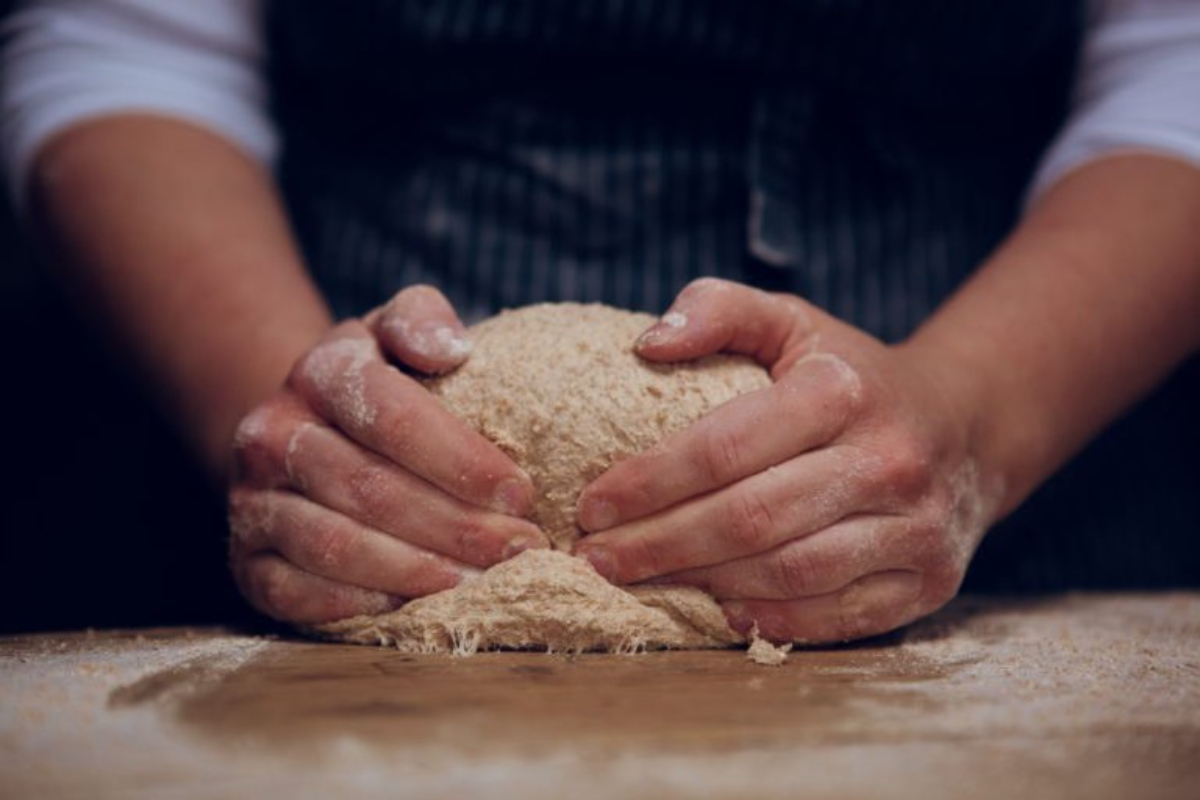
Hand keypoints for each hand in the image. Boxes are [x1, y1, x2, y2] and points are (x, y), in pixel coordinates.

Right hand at [228, 285, 546, 623]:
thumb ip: (422, 320)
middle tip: (520, 550)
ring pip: (334, 545)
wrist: (301, 433)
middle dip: (454, 525)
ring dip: (416, 572)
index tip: (521, 491)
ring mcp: (252, 502)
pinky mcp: (247, 562)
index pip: (390, 415)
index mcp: (319, 372)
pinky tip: (417, 610)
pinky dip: (359, 606)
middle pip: (368, 487)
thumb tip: (451, 348)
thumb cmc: (377, 384)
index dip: (459, 459)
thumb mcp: (394, 332)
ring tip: (483, 586)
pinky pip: (296, 594)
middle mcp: (273, 435)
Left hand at [574, 278, 1000, 643]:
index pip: (726, 446)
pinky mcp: (928, 579)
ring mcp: (915, 527)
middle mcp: (887, 460)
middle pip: (751, 519)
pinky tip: (717, 611)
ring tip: (640, 584)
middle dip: (660, 545)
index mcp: (842, 391)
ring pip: (790, 574)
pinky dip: (773, 621)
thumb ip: (720, 309)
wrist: (964, 426)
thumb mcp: (793, 321)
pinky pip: (839, 616)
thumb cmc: (850, 375)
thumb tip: (647, 343)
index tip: (591, 505)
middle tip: (595, 559)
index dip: (650, 481)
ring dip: (704, 586)